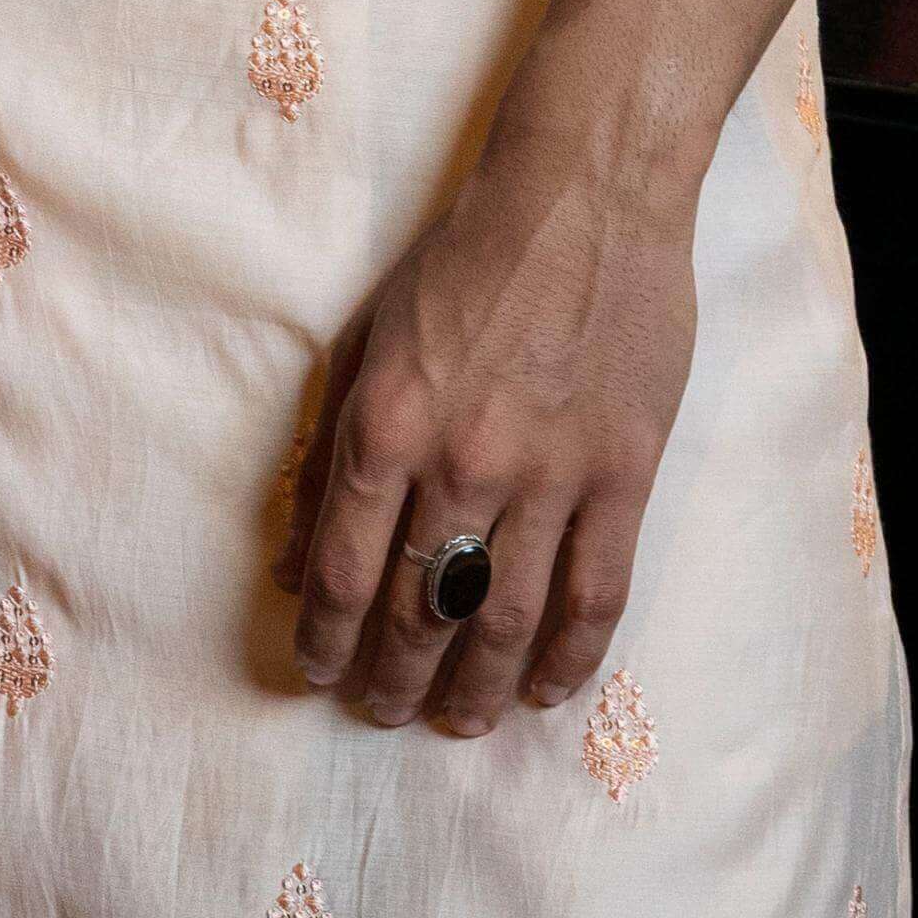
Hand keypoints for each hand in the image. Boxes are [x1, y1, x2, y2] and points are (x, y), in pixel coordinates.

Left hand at [285, 123, 699, 737]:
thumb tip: (294, 559)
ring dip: (474, 690)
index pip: (341, 572)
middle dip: (393, 678)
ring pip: (505, 621)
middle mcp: (461, 464)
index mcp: (387, 426)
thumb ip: (327, 447)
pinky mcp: (623, 475)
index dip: (327, 639)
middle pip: (419, 612)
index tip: (320, 672)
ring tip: (457, 722)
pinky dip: (568, 658)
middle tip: (385, 711)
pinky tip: (542, 690)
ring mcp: (549, 475)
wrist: (584, 194)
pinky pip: (595, 594)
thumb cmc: (463, 258)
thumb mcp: (365, 338)